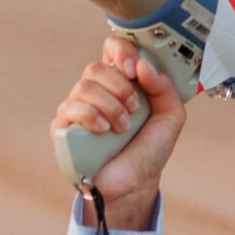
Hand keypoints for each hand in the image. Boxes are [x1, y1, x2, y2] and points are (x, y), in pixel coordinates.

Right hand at [52, 31, 189, 223]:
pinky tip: (103, 131)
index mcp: (121, 82)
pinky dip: (90, 116)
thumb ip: (164, 87)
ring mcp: (78, 109)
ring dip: (110, 106)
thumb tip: (143, 65)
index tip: (133, 67)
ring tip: (122, 127)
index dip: (120, 51)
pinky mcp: (64, 128)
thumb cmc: (149, 149)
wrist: (135, 185)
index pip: (111, 49)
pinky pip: (70, 109)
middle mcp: (97, 92)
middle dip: (119, 86)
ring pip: (84, 87)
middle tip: (134, 108)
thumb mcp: (170, 116)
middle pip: (95, 68)